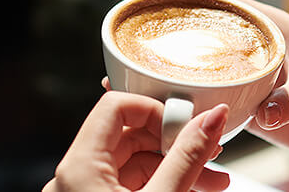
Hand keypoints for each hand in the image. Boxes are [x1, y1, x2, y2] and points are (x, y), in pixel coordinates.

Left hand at [43, 91, 229, 191]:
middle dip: (174, 140)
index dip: (155, 109)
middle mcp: (75, 177)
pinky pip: (133, 183)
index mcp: (78, 167)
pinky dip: (164, 181)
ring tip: (214, 177)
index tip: (186, 122)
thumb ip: (188, 158)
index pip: (115, 105)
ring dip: (176, 164)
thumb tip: (213, 118)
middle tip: (208, 146)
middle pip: (128, 133)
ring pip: (135, 161)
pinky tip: (196, 186)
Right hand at [132, 0, 288, 191]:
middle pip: (199, 25)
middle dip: (161, 25)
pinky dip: (181, 92)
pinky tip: (156, 101)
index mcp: (272, 26)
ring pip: (198, 58)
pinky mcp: (248, 99)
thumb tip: (264, 113)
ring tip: (125, 68)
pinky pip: (207, 89)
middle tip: (122, 32)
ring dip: (166, 60)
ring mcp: (249, 71)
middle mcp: (256, 43)